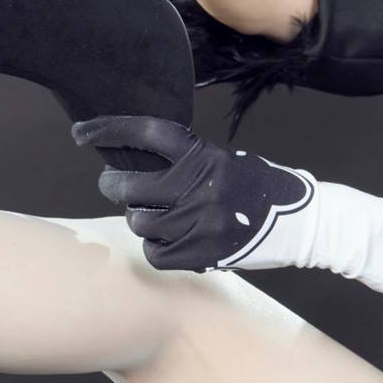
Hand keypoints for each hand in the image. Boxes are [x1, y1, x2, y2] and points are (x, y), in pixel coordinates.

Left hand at [71, 114, 316, 271]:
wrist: (301, 223)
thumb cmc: (256, 187)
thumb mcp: (224, 162)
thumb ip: (186, 163)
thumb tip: (135, 165)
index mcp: (206, 156)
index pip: (147, 133)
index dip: (108, 129)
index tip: (81, 132)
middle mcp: (201, 187)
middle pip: (130, 187)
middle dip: (113, 185)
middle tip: (111, 184)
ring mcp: (200, 222)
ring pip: (139, 222)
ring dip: (139, 218)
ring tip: (153, 215)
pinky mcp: (203, 253)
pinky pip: (155, 252)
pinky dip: (157, 247)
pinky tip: (169, 240)